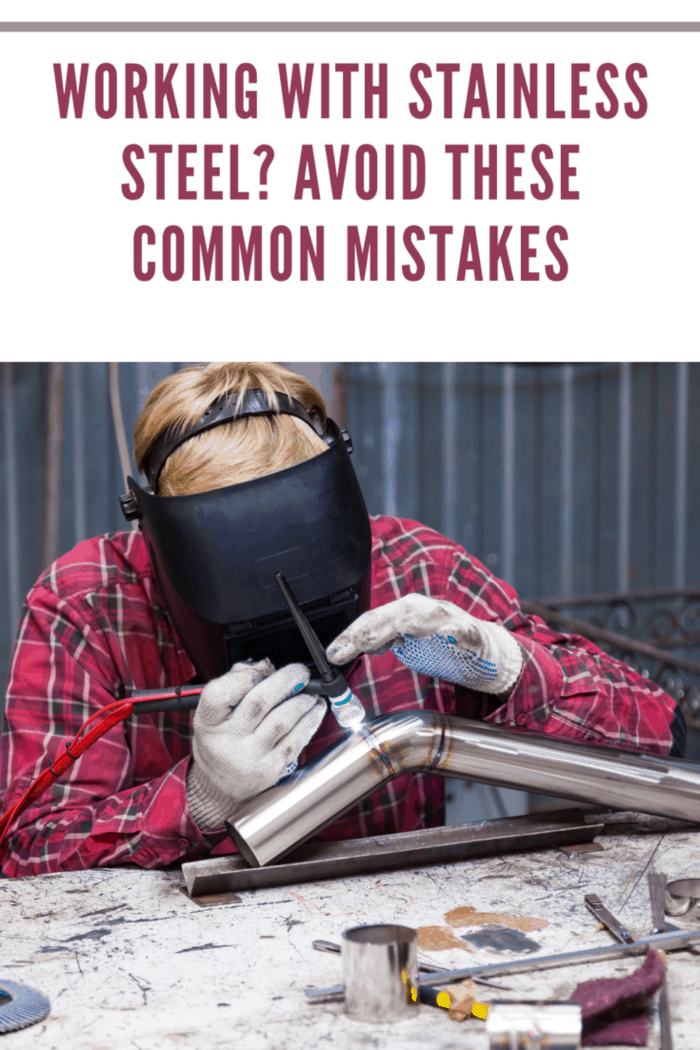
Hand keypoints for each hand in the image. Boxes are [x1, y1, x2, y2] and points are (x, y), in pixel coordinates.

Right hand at [186, 658, 325, 830]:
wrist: (221, 783)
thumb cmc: (222, 738)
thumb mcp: (215, 712)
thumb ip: (236, 682)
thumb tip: (266, 666)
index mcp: (209, 722)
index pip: (220, 693)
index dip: (246, 676)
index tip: (266, 668)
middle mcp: (228, 741)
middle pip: (259, 702)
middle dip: (286, 681)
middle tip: (300, 672)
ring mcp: (250, 757)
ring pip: (282, 721)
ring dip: (303, 701)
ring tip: (310, 692)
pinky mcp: (271, 769)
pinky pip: (296, 741)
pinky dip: (310, 721)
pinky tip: (315, 710)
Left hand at [326, 593, 522, 694]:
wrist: (484, 652)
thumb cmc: (441, 645)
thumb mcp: (405, 643)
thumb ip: (381, 641)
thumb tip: (351, 647)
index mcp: (405, 612)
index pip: (373, 620)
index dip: (351, 635)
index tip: (333, 654)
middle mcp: (424, 610)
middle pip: (393, 615)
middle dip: (370, 630)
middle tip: (352, 647)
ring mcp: (448, 619)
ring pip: (424, 616)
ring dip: (406, 624)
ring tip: (389, 638)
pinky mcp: (471, 632)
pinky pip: (461, 630)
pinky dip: (453, 631)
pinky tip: (446, 635)